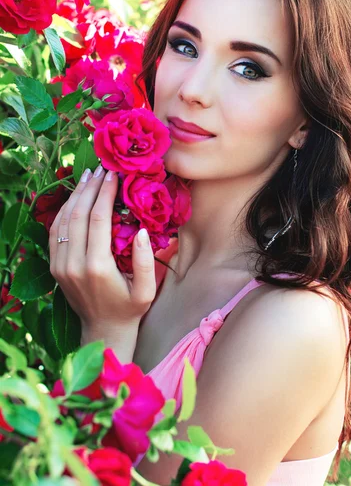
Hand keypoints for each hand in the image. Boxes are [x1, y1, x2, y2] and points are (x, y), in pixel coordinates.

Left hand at [49, 165, 157, 331]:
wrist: (103, 330)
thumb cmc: (130, 308)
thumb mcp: (147, 290)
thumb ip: (144, 260)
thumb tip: (140, 229)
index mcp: (97, 267)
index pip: (97, 219)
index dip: (105, 193)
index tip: (113, 175)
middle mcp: (74, 264)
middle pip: (78, 214)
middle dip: (90, 187)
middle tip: (101, 168)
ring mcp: (60, 265)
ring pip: (63, 220)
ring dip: (75, 195)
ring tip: (87, 176)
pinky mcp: (55, 267)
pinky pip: (55, 232)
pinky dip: (63, 211)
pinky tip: (74, 198)